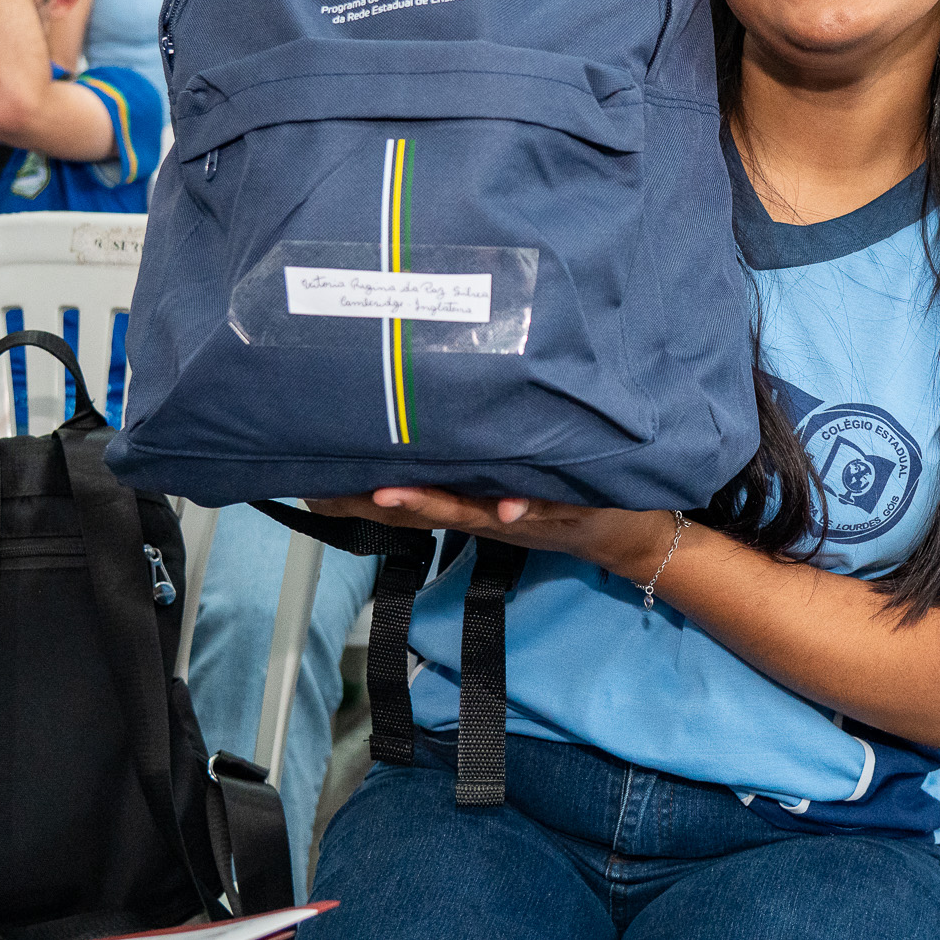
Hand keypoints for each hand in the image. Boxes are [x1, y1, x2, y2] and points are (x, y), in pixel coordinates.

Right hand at [305, 487, 681, 580]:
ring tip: (393, 495)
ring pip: (465, 511)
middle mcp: (483, 510)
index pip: (403, 494)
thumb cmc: (565, 494)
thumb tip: (429, 408)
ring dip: (430, 505)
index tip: (308, 483)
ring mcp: (520, 514)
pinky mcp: (565, 512)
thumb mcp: (507, 471)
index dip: (355, 492)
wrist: (632, 530)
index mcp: (468, 496)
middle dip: (371, 500)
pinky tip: (506, 506)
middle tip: (325, 491)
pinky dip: (523, 508)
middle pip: (418, 509)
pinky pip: (541, 509)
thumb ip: (472, 451)